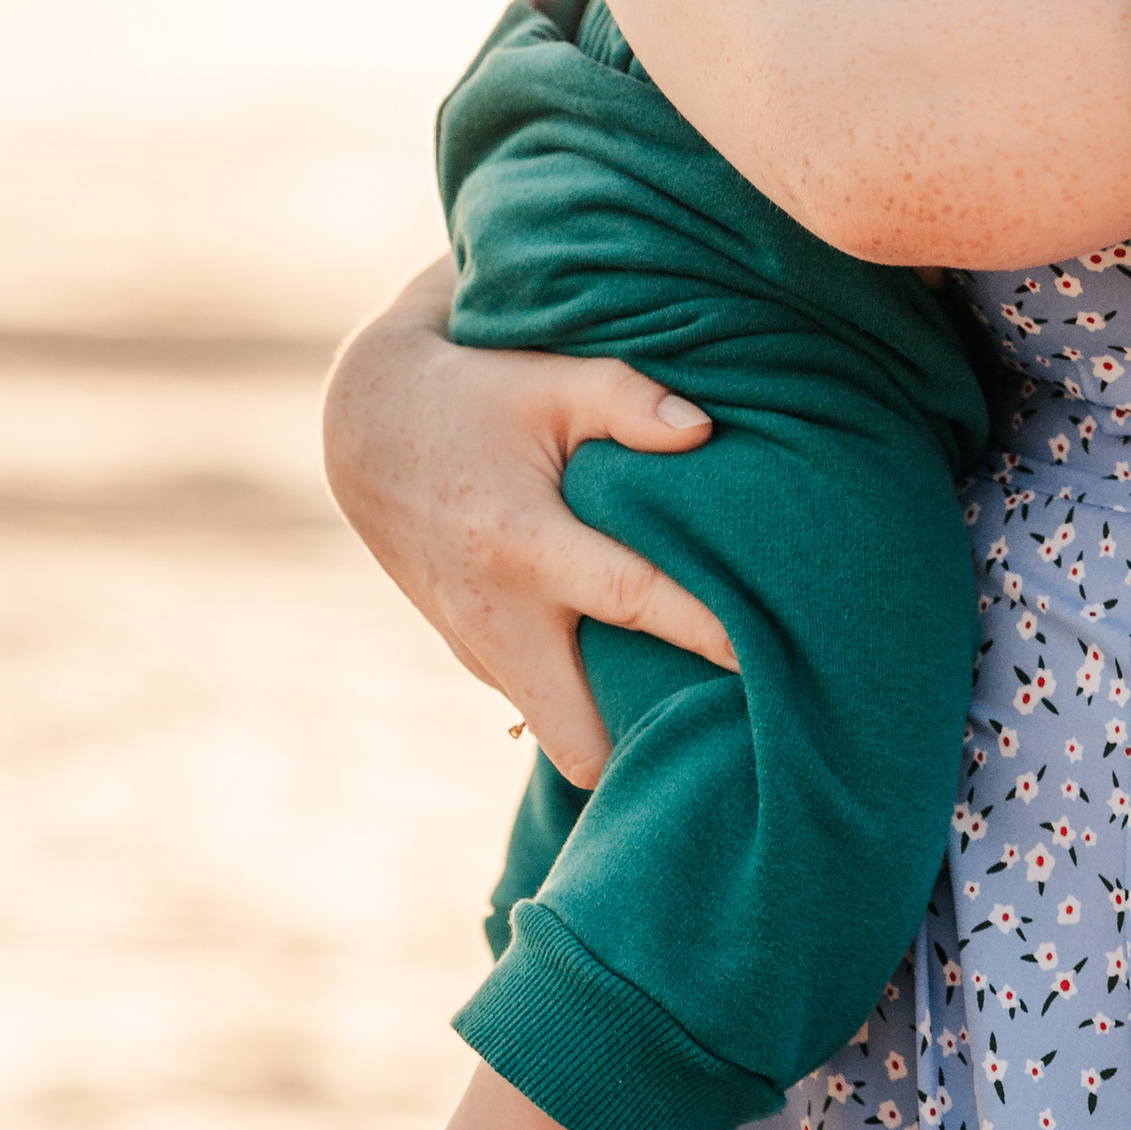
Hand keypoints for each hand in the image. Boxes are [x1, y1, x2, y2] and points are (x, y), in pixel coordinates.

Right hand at [322, 259, 733, 787]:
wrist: (369, 432)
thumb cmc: (477, 399)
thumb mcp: (548, 381)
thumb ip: (627, 399)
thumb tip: (704, 429)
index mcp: (521, 543)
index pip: (629, 601)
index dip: (701, 631)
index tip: (760, 655)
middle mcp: (495, 616)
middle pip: (578, 742)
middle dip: (643, 748)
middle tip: (718, 723)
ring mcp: (476, 649)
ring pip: (557, 737)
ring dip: (614, 725)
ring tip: (691, 701)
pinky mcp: (471, 658)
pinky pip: (536, 707)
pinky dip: (581, 698)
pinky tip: (632, 666)